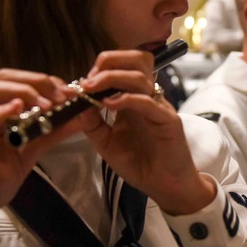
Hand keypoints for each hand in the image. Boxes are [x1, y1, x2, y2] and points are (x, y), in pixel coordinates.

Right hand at [0, 70, 78, 226]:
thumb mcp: (26, 154)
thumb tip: (81, 116)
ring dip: (18, 94)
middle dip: (32, 83)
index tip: (67, 90)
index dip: (39, 81)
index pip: (11, 83)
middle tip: (60, 94)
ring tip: (44, 103)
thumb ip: (49, 133)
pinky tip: (15, 110)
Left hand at [79, 50, 215, 215]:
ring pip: (140, 76)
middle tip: (88, 79)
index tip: (79, 84)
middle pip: (136, 59)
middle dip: (109, 61)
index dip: (100, 67)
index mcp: (133, 98)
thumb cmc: (140, 164)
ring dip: (112, 77)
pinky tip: (108, 104)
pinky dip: (126, 99)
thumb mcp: (107, 143)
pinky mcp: (168, 121)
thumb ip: (92, 124)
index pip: (122, 66)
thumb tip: (78, 102)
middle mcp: (148, 97)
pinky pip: (148, 102)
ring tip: (92, 88)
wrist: (165, 187)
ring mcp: (159, 107)